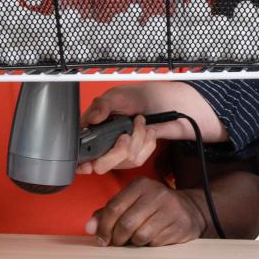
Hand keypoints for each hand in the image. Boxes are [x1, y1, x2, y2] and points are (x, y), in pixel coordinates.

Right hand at [77, 83, 224, 174]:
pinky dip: (147, 146)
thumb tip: (90, 119)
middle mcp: (107, 139)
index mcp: (97, 124)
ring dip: (137, 142)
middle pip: (101, 163)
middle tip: (125, 137)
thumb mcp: (121, 94)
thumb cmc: (147, 94)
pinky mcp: (138, 153)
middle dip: (117, 151)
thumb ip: (103, 104)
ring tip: (142, 126)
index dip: (83, 158)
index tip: (87, 164)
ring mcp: (122, 148)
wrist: (175, 104)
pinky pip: (138, 160)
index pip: (83, 147)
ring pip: (122, 162)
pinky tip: (150, 134)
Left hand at [86, 178, 206, 246]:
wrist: (189, 210)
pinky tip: (152, 239)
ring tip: (135, 240)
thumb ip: (107, 213)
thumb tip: (89, 228)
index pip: (113, 207)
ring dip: (133, 243)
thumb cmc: (153, 208)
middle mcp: (156, 193)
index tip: (102, 239)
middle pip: (125, 223)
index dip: (103, 227)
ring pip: (140, 235)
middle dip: (117, 238)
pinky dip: (148, 246)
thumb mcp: (131, 203)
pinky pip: (155, 242)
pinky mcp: (179, 226)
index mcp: (140, 184)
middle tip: (117, 242)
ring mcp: (170, 209)